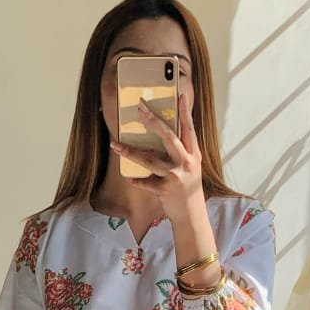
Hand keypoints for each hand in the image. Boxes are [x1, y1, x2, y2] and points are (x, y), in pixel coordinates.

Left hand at [109, 93, 203, 223]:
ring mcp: (175, 176)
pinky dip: (136, 181)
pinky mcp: (165, 190)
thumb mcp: (191, 167)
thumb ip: (181, 152)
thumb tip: (164, 133)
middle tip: (140, 108)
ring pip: (150, 159)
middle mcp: (186, 163)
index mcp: (194, 154)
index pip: (189, 129)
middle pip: (169, 137)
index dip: (185, 111)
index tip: (179, 94)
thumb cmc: (188, 188)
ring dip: (131, 152)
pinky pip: (146, 182)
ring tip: (115, 145)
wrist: (191, 215)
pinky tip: (128, 178)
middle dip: (153, 122)